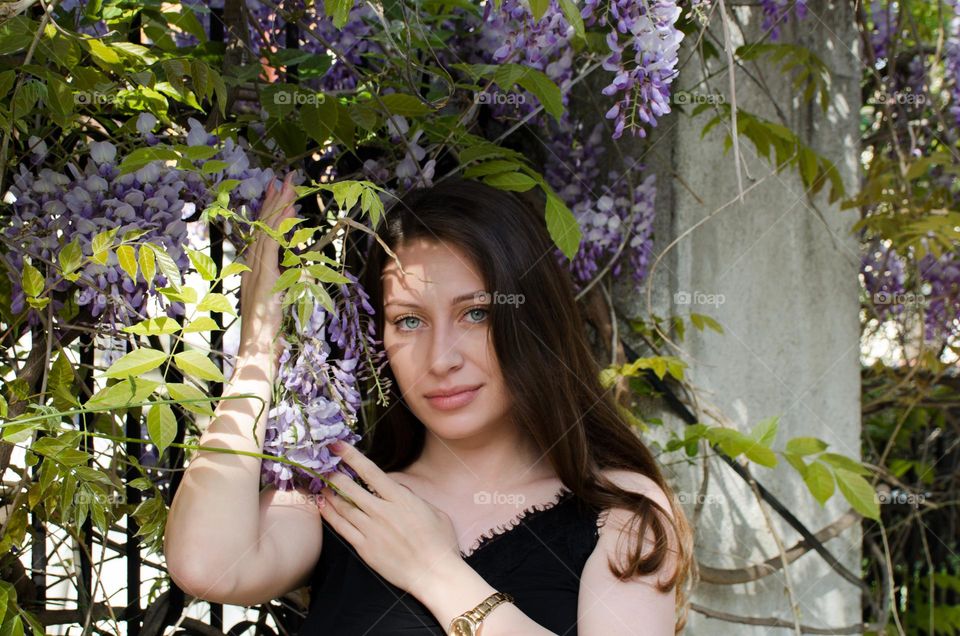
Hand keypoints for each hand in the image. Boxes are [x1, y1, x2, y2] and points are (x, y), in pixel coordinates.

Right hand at [237, 172, 298, 367]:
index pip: (262, 234)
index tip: (277, 192)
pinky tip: (288, 211)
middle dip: (273, 201)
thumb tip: (298, 271)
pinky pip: (271, 246)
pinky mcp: (263, 277)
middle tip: (283, 178)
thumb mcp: (281, 301)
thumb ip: (286, 284)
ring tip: (287, 185)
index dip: (269, 213)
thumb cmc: (269, 333)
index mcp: (255, 271)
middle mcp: (252, 267)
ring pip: (266, 231)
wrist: (257, 350)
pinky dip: (279, 226)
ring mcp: (255, 271)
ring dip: (278, 207)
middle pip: (262, 227)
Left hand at [318, 442, 463, 595]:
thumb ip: (412, 497)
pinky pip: (342, 528)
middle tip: (321, 464)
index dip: (352, 457)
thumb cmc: (440, 543)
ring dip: (328, 493)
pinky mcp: (365, 548)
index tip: (338, 445)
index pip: (370, 472)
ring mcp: (372, 531)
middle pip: (350, 488)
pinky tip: (322, 506)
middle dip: (334, 474)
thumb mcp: (433, 511)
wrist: (434, 574)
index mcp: (401, 499)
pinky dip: (330, 515)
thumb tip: (396, 488)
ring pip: (342, 507)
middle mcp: (383, 512)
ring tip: (317, 483)